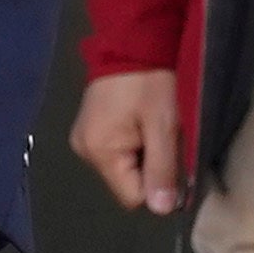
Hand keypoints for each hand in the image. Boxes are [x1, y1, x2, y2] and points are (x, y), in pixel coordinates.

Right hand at [71, 68, 182, 214]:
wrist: (131, 42)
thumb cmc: (149, 82)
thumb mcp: (163, 126)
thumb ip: (162, 169)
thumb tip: (162, 210)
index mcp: (98, 150)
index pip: (133, 196)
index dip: (158, 184)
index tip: (170, 155)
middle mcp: (84, 149)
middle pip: (127, 183)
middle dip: (150, 168)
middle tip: (161, 136)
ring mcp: (83, 138)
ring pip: (123, 169)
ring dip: (142, 156)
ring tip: (150, 126)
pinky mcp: (89, 129)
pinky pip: (116, 153)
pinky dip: (133, 145)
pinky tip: (139, 122)